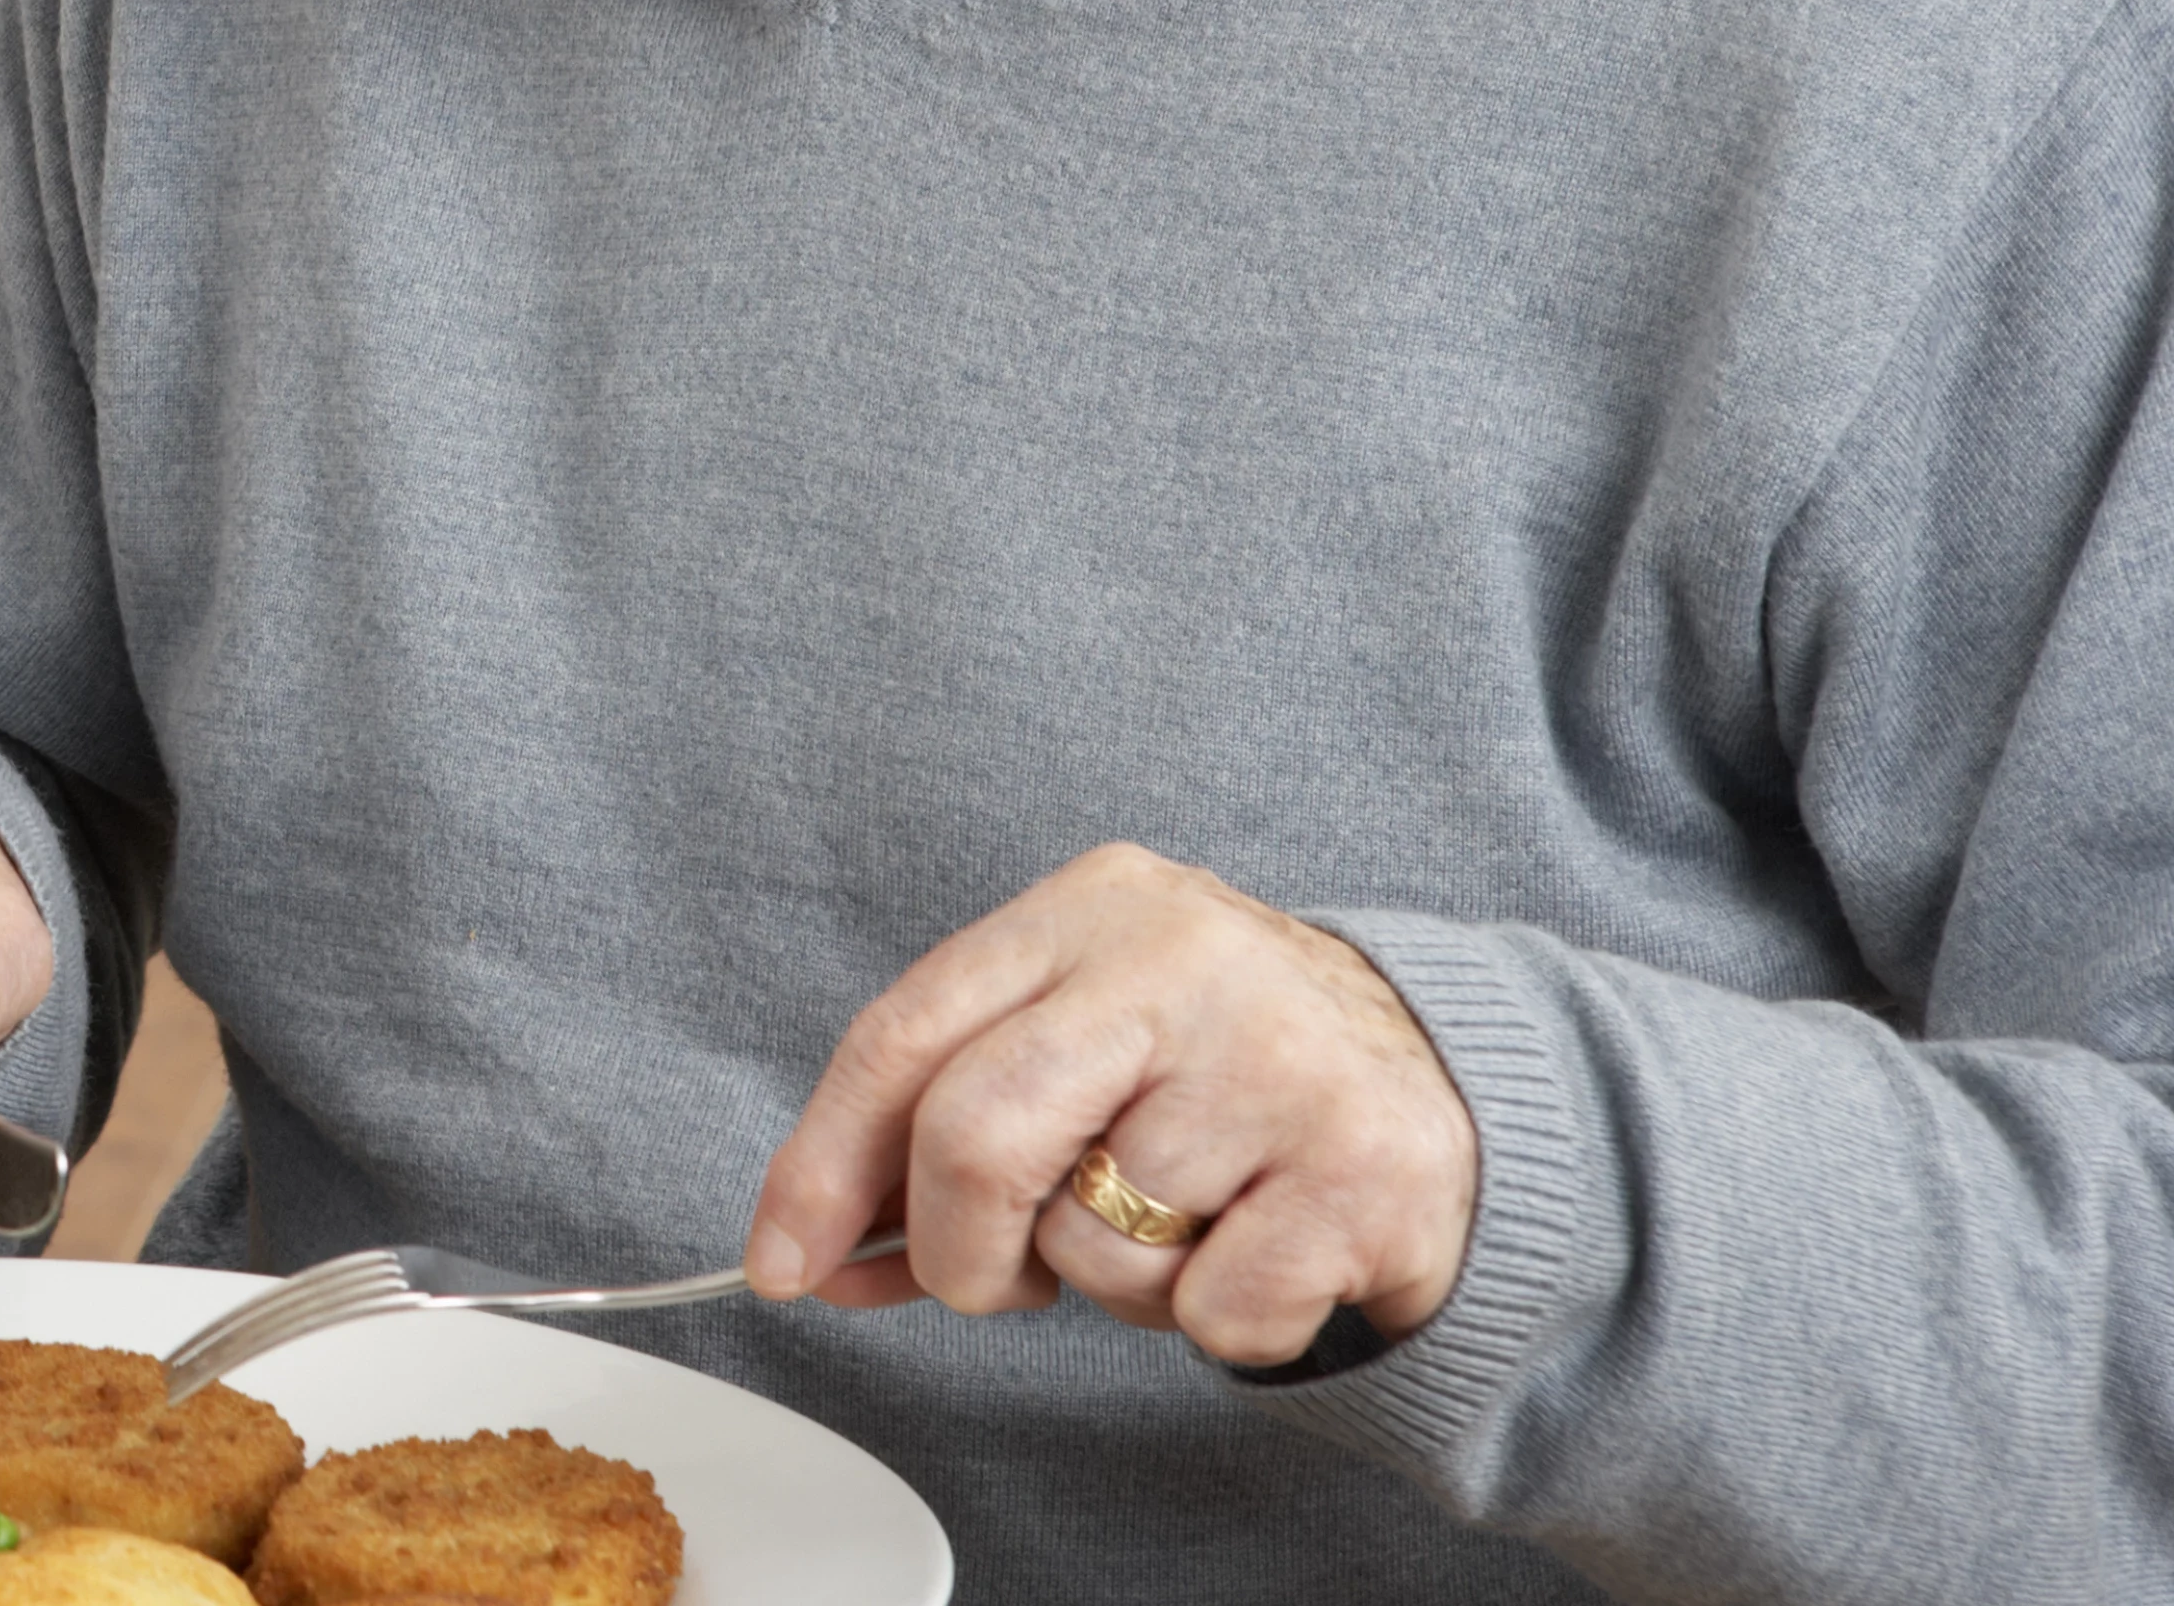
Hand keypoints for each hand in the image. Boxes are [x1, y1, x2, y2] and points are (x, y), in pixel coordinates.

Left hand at [746, 843, 1478, 1367]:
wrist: (1447, 1083)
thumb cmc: (1216, 1073)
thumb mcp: (1080, 1047)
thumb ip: (941, 1132)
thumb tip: (810, 1256)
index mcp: (1087, 908)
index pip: (903, 1034)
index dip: (822, 1163)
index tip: (782, 1263)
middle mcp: (1179, 957)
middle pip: (975, 1133)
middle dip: (955, 1250)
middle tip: (993, 1283)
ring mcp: (1279, 1057)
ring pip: (1095, 1244)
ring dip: (1117, 1285)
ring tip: (1188, 1221)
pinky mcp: (1365, 1168)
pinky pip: (1211, 1312)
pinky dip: (1218, 1321)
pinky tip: (1268, 1249)